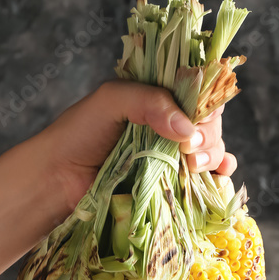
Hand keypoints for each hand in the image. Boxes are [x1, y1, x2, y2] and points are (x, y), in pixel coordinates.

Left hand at [38, 79, 237, 217]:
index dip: (206, 102)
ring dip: (213, 155)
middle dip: (209, 134)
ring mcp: (172, 157)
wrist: (59, 178)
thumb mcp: (112, 99)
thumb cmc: (79, 133)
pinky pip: (205, 182)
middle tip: (189, 147)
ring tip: (192, 164)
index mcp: (159, 99)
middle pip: (210, 123)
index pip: (199, 92)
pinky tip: (219, 176)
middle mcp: (170, 126)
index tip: (198, 116)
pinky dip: (219, 178)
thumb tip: (188, 130)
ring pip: (213, 150)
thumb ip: (150, 102)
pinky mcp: (171, 187)